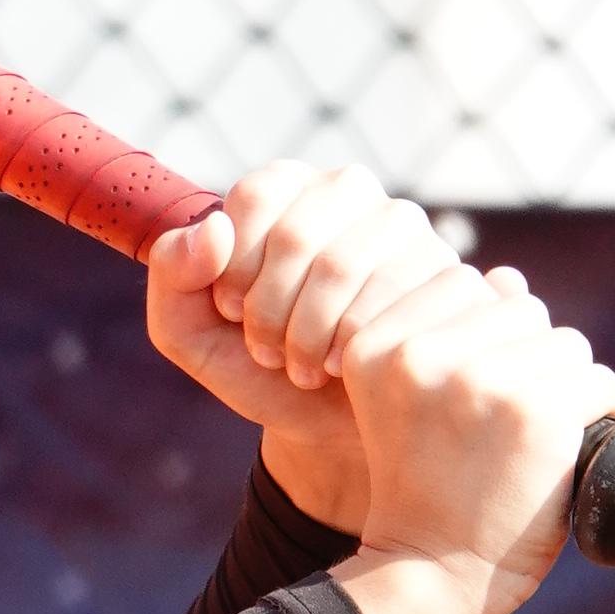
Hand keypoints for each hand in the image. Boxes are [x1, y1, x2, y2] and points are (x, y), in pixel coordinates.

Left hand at [148, 162, 478, 531]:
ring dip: (305, 336)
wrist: (326, 424)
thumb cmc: (257, 369)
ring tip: (300, 365)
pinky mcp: (441, 269)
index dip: (233, 269)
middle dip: (267, 312)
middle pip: (296, 235)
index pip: (255, 198)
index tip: (231, 311)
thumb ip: (173, 277)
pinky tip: (342, 367)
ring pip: (341, 268)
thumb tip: (213, 230)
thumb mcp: (191, 332)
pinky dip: (348, 348)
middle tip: (266, 351)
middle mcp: (347, 191)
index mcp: (285, 189)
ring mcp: (401, 226)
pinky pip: (386, 304)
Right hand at [325, 262, 614, 613]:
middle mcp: (421, 353)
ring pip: (565, 344)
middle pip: (520, 309)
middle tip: (504, 427)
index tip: (466, 401)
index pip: (463, 285)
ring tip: (532, 442)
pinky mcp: (536, 411)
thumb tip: (508, 276)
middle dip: (527, 359)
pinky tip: (564, 453)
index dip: (481, 337)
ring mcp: (480, 378)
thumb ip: (440, 336)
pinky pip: (600, 383)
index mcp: (375, 345)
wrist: (430, 575)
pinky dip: (598, 418)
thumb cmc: (425, 491)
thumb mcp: (402, 404)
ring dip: (565, 388)